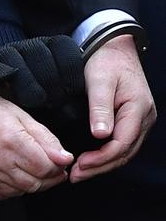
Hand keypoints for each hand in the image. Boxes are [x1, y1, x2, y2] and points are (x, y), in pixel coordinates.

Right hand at [0, 91, 73, 199]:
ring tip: (27, 166)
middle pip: (36, 183)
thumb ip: (44, 137)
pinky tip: (11, 172)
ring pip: (22, 191)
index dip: (57, 166)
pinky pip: (4, 195)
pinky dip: (13, 187)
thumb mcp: (19, 114)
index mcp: (12, 141)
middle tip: (48, 166)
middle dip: (48, 177)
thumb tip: (65, 158)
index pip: (47, 167)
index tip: (58, 160)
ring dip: (31, 182)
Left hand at [69, 34, 155, 182]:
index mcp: (139, 110)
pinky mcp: (132, 119)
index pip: (121, 144)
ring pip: (124, 150)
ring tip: (81, 172)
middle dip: (100, 167)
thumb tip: (101, 136)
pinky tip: (92, 158)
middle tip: (76, 176)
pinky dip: (107, 153)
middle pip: (124, 153)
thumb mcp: (99, 80)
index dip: (101, 159)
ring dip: (103, 163)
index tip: (80, 165)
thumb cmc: (106, 59)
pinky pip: (122, 143)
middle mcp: (144, 119)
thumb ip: (100, 107)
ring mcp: (140, 120)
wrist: (113, 45)